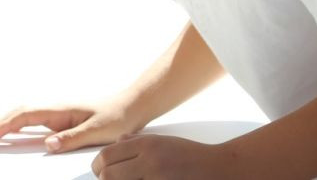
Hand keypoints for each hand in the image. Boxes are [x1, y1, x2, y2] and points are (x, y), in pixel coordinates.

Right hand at [0, 99, 137, 152]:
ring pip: (25, 114)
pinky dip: (19, 124)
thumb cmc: (118, 118)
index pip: (24, 116)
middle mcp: (56, 108)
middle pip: (19, 112)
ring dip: (7, 123)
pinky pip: (34, 119)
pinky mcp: (63, 117)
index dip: (4, 126)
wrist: (132, 106)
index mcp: (60, 110)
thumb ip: (72, 138)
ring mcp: (58, 112)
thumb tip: (48, 145)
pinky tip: (17, 132)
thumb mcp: (98, 132)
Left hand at [92, 134, 233, 178]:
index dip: (97, 166)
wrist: (219, 168)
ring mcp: (157, 179)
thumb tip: (115, 143)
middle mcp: (150, 161)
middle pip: (108, 175)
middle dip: (105, 179)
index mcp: (147, 145)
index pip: (107, 156)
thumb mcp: (163, 141)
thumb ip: (137, 142)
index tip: (99, 171)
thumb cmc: (191, 155)